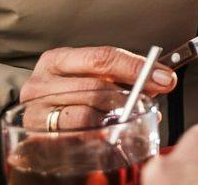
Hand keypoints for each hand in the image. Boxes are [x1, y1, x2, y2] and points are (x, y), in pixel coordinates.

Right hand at [19, 46, 176, 129]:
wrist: (34, 128)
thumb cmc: (68, 98)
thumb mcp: (89, 78)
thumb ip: (120, 75)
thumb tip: (161, 79)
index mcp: (56, 60)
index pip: (101, 58)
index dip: (135, 67)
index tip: (163, 77)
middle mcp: (40, 84)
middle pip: (95, 87)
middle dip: (131, 95)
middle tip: (151, 100)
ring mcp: (35, 113)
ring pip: (87, 115)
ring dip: (115, 118)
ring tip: (128, 118)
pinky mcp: (36, 140)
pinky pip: (77, 138)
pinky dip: (100, 135)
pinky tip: (109, 133)